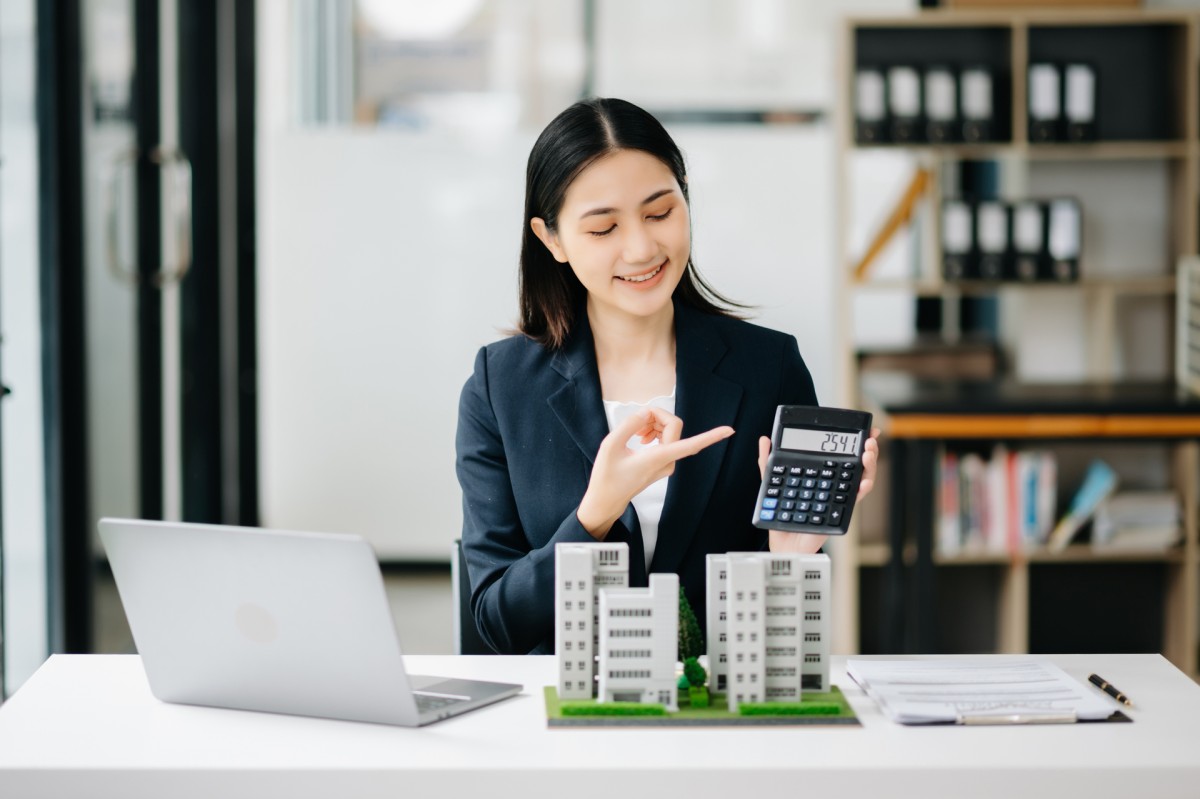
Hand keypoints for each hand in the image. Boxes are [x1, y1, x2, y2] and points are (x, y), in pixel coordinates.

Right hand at [578, 407, 733, 538]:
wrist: (606, 500)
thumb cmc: (606, 477)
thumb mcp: (610, 446)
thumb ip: (629, 425)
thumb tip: (646, 413)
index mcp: (658, 458)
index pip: (691, 444)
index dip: (711, 436)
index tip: (729, 430)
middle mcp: (668, 462)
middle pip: (674, 426)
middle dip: (658, 417)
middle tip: (637, 423)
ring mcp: (667, 464)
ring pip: (670, 432)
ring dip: (654, 425)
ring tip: (636, 432)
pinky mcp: (663, 465)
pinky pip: (667, 441)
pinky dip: (654, 433)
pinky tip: (640, 437)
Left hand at [758, 429, 879, 552]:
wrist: (783, 541)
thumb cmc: (782, 513)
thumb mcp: (773, 482)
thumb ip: (768, 461)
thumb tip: (764, 439)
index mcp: (823, 475)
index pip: (842, 455)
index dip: (855, 443)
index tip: (866, 431)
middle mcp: (834, 485)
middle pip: (857, 465)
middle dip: (868, 450)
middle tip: (869, 441)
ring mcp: (838, 497)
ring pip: (861, 479)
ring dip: (869, 466)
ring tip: (867, 454)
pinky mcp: (839, 511)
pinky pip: (854, 500)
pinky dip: (862, 489)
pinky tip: (863, 482)